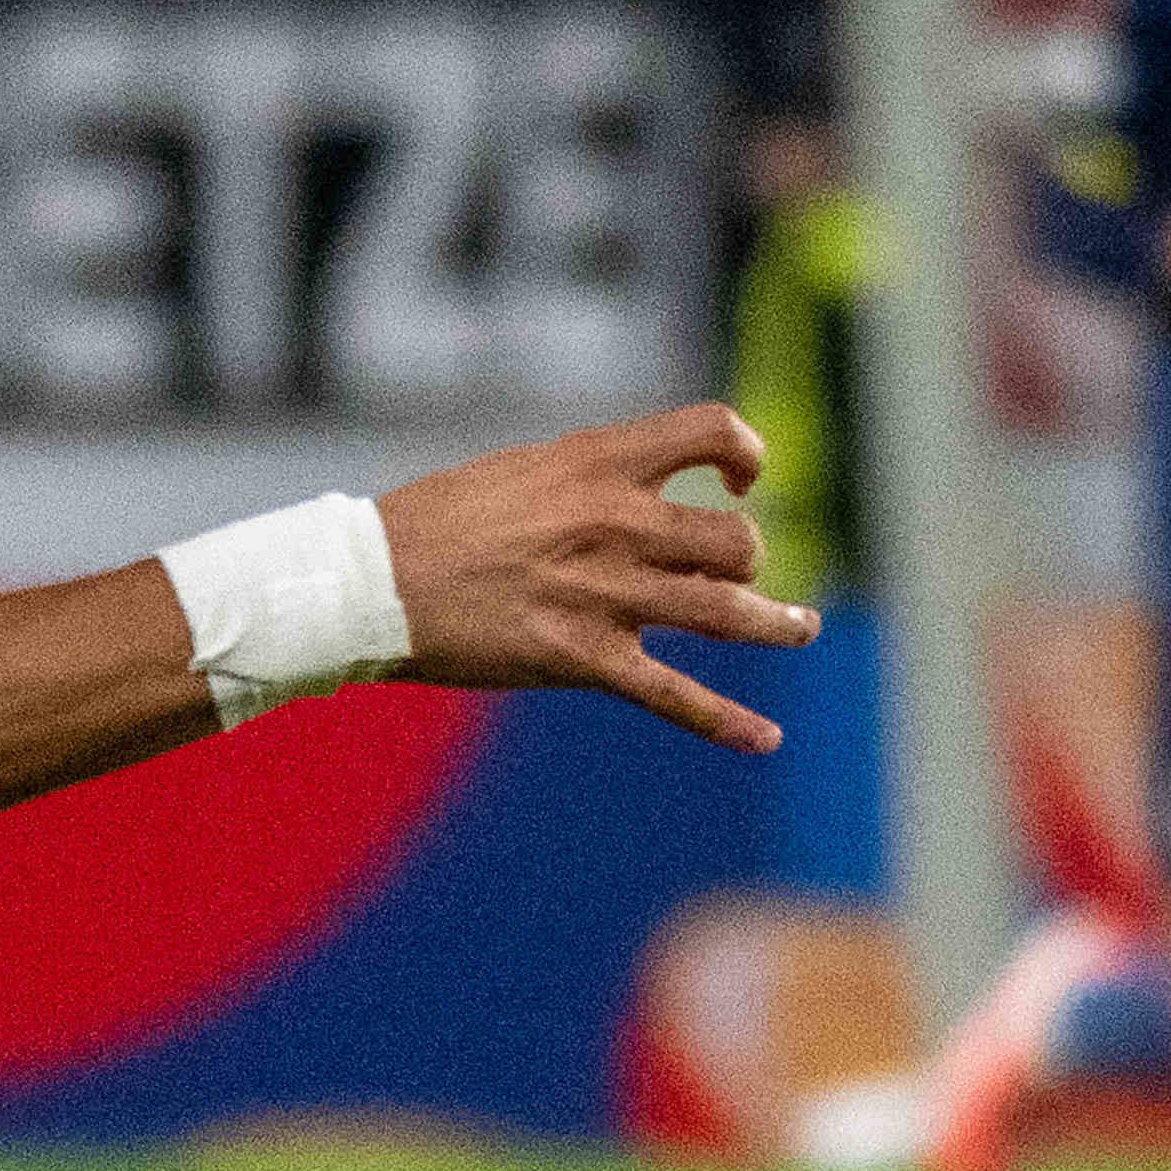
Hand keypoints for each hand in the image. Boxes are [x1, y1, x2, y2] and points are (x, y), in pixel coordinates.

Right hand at [377, 405, 817, 758]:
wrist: (371, 582)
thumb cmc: (435, 524)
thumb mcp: (522, 472)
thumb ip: (590, 479)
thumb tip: (640, 492)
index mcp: (598, 463)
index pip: (713, 431)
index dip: (746, 454)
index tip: (741, 479)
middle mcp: (615, 523)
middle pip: (736, 537)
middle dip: (748, 559)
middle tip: (732, 574)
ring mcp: (604, 595)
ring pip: (728, 612)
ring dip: (779, 623)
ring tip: (800, 627)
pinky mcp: (583, 660)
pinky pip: (674, 696)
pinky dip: (727, 722)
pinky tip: (765, 739)